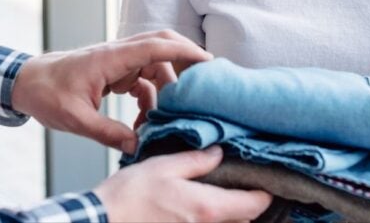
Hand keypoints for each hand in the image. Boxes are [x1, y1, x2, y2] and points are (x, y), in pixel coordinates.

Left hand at [12, 30, 210, 153]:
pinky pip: (141, 80)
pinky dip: (148, 98)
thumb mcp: (75, 119)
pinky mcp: (113, 72)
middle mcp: (117, 54)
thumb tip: (136, 145)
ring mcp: (116, 62)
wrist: (25, 82)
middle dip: (184, 62)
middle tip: (202, 86)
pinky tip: (143, 122)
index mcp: (110, 58)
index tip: (208, 61)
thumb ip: (107, 133)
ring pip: (153, 66)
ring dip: (163, 91)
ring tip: (161, 120)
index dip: (184, 51)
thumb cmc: (46, 93)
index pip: (155, 46)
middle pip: (161, 47)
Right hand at [93, 146, 271, 222]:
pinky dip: (213, 220)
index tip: (266, 182)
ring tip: (227, 195)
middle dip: (249, 205)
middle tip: (247, 185)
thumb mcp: (163, 166)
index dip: (265, 194)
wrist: (104, 221)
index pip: (254, 206)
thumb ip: (195, 160)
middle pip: (245, 221)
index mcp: (207, 207)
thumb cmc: (129, 196)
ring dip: (233, 215)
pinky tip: (203, 208)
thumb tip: (218, 153)